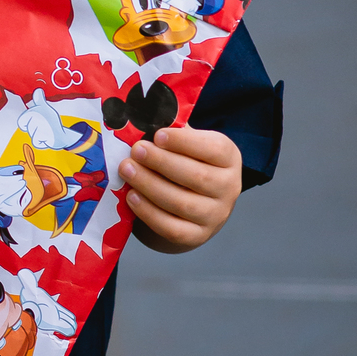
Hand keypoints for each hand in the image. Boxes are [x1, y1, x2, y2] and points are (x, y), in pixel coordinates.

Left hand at [121, 126, 241, 252]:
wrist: (189, 206)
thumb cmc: (184, 164)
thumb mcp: (185, 145)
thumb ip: (172, 133)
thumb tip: (143, 119)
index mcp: (229, 158)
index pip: (214, 149)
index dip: (185, 142)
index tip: (157, 135)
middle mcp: (229, 188)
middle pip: (197, 176)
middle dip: (162, 162)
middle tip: (136, 151)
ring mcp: (215, 216)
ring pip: (182, 203)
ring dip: (150, 185)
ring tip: (127, 169)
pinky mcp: (197, 237)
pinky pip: (172, 228)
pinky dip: (149, 212)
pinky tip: (131, 196)